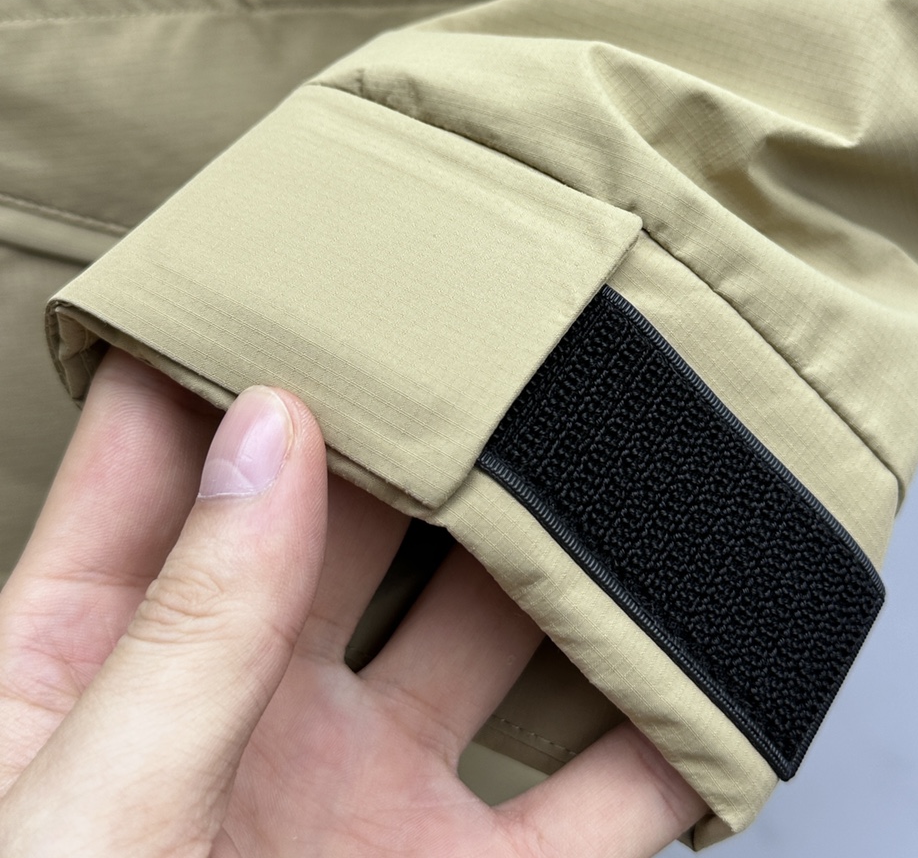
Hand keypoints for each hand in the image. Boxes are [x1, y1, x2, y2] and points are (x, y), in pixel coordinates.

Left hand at [0, 349, 705, 855]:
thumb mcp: (74, 814)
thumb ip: (186, 628)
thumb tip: (270, 425)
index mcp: (107, 659)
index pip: (172, 453)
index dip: (234, 347)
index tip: (319, 254)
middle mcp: (252, 700)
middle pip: (361, 520)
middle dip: (432, 432)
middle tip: (509, 332)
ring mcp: (363, 793)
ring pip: (491, 642)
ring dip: (559, 566)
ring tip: (631, 466)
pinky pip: (588, 809)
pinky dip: (654, 750)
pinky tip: (705, 686)